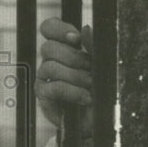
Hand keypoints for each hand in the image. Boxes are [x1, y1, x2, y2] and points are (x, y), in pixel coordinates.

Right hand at [35, 18, 92, 136]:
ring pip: (50, 66)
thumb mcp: (103, 66)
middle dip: (74, 58)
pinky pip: (53, 87)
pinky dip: (72, 92)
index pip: (49, 27)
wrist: (101, 118)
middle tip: (91, 69)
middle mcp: (52, 59)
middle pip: (49, 47)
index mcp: (65, 47)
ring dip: (76, 76)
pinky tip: (86, 98)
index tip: (75, 39)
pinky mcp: (43, 94)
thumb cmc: (102, 90)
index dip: (58, 29)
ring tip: (91, 86)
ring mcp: (45, 76)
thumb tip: (85, 29)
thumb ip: (94, 47)